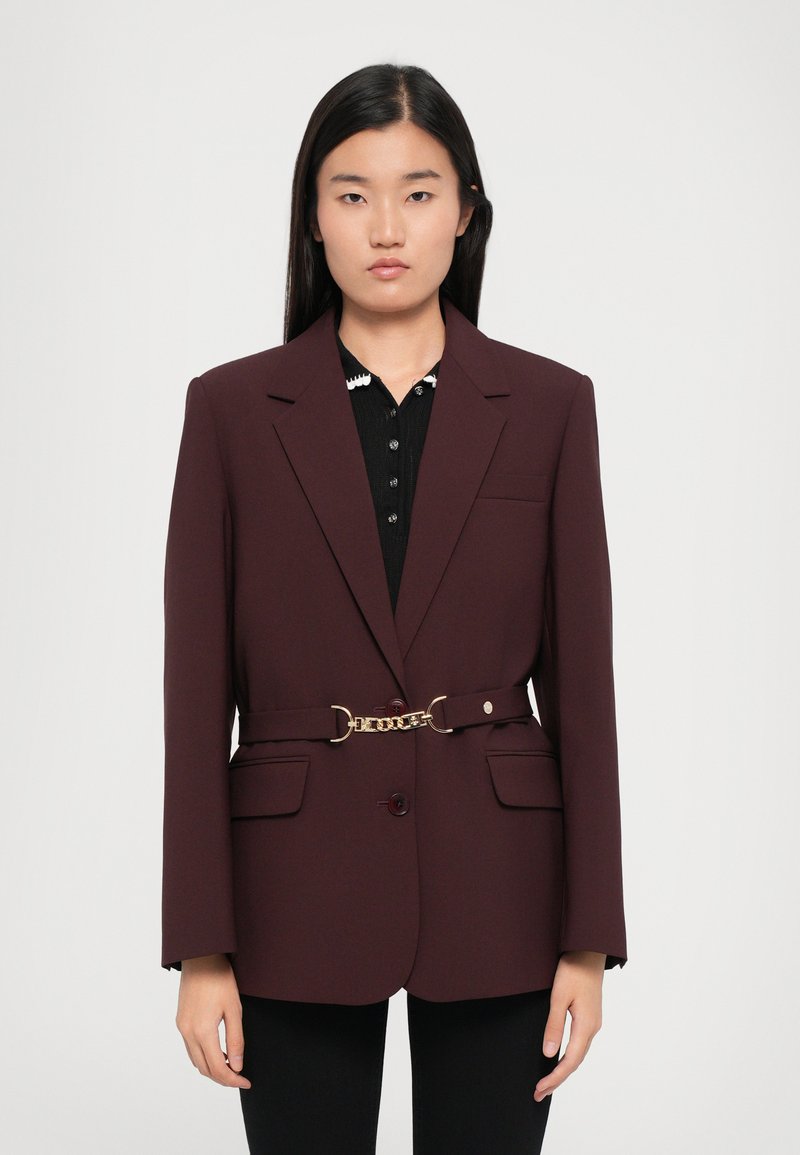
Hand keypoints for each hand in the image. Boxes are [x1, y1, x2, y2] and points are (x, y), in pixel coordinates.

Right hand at [175, 954, 251, 1088]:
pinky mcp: (180, 1021)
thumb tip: (237, 1066)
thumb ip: (235, 1040)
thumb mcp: (234, 1009)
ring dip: (212, 1068)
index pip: (217, 1068)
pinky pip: (190, 1048)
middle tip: (241, 1077)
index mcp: (202, 1031)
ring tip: (231, 1066)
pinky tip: (217, 1051)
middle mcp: (188, 1032)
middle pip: (204, 1069)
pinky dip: (203, 1056)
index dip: (233, 1080)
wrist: (201, 957)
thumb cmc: (220, 979)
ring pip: (196, 1060)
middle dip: (223, 1078)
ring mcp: (181, 1027)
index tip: (246, 1082)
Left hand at [533, 950, 604, 1102]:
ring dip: (563, 1069)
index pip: (570, 1061)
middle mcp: (593, 1028)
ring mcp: (593, 1022)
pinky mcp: (590, 1016)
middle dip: (557, 1079)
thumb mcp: (559, 997)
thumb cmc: (573, 970)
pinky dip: (568, 1056)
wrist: (589, 950)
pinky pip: (579, 1043)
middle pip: (575, 1062)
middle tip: (538, 1092)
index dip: (554, 1078)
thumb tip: (548, 1054)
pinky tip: (559, 1058)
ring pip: (578, 1054)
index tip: (539, 1089)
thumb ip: (554, 1026)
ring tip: (546, 1082)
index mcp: (586, 1026)